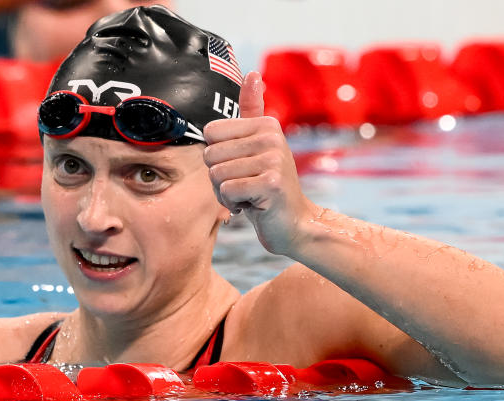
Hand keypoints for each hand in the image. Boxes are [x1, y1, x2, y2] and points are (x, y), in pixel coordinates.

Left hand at [203, 71, 314, 255]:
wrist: (293, 223)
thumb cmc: (268, 185)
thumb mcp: (259, 145)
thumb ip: (252, 110)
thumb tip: (252, 73)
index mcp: (265, 124)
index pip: (210, 133)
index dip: (216, 156)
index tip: (239, 166)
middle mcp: (271, 137)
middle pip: (210, 155)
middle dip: (219, 178)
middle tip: (244, 185)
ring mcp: (273, 160)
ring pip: (216, 175)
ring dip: (225, 193)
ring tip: (248, 195)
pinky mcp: (270, 184)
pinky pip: (227, 191)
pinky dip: (234, 204)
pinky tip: (253, 205)